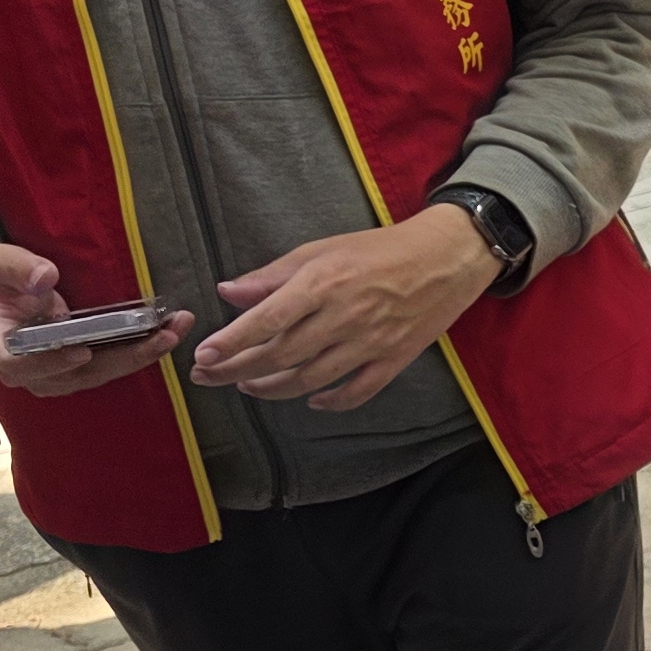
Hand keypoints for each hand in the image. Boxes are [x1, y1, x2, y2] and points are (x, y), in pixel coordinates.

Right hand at [0, 244, 189, 397]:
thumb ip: (19, 269)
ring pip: (98, 374)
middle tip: (162, 336)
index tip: (82, 352)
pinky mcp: (76, 369)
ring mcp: (53, 373)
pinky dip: (138, 351)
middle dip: (123, 358)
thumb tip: (45, 278)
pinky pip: (108, 366)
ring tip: (174, 331)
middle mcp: (26, 369)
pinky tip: (167, 333)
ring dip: (140, 355)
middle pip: (75, 375)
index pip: (21, 364)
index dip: (51, 362)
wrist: (0, 293)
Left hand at [191, 208, 496, 410]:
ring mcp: (371, 342)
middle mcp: (344, 317)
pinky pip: (357, 391)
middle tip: (208, 376)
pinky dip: (331, 401)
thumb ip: (273, 275)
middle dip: (238, 369)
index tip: (204, 355)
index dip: (232, 341)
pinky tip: (311, 399)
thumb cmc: (381, 249)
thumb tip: (229, 292)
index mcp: (323, 284)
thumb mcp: (322, 249)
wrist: (446, 258)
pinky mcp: (394, 359)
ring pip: (312, 378)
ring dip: (273, 388)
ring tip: (248, 387)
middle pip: (281, 355)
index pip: (266, 320)